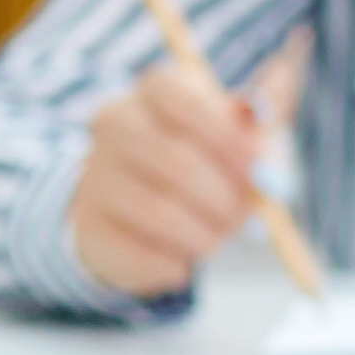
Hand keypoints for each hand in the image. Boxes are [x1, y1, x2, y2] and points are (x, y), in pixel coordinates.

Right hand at [64, 35, 306, 297]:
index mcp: (155, 89)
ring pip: (157, 211)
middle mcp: (115, 123)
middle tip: (244, 219)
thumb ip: (258, 118)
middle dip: (222, 198)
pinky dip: (173, 264)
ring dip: (202, 235)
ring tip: (217, 240)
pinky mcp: (88, 225)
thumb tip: (267, 106)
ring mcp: (94, 173)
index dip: (227, 136)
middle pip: (175, 161)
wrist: (134, 210)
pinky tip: (183, 263)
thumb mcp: (234, 132)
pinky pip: (139, 252)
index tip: (257, 166)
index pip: (185, 99)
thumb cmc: (200, 161)